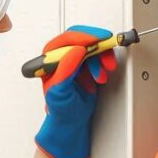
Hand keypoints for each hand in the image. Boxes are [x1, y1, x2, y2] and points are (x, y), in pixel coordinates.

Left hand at [34, 25, 116, 157]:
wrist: (72, 121)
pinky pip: (99, 55)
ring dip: (102, 57)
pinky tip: (103, 75)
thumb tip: (76, 50)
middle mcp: (62, 57)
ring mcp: (75, 60)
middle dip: (96, 45)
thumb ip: (66, 69)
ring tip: (102, 75)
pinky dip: (104, 62)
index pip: (67, 40)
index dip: (84, 37)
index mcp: (50, 60)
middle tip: (107, 49)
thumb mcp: (60, 91)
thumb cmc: (61, 110)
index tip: (98, 40)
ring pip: (92, 46)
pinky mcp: (87, 65)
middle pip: (81, 38)